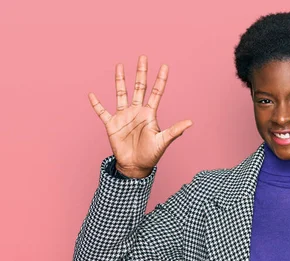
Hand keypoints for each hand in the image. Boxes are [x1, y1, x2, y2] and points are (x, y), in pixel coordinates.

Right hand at [88, 55, 192, 177]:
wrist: (135, 166)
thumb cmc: (151, 155)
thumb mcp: (163, 141)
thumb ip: (175, 131)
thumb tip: (190, 122)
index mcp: (150, 114)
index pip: (156, 92)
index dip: (160, 79)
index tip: (165, 66)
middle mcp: (137, 111)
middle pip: (139, 87)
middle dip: (141, 73)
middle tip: (143, 57)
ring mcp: (124, 116)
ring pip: (121, 94)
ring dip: (120, 80)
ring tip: (119, 65)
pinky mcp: (111, 124)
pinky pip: (102, 112)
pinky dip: (96, 104)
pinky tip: (92, 94)